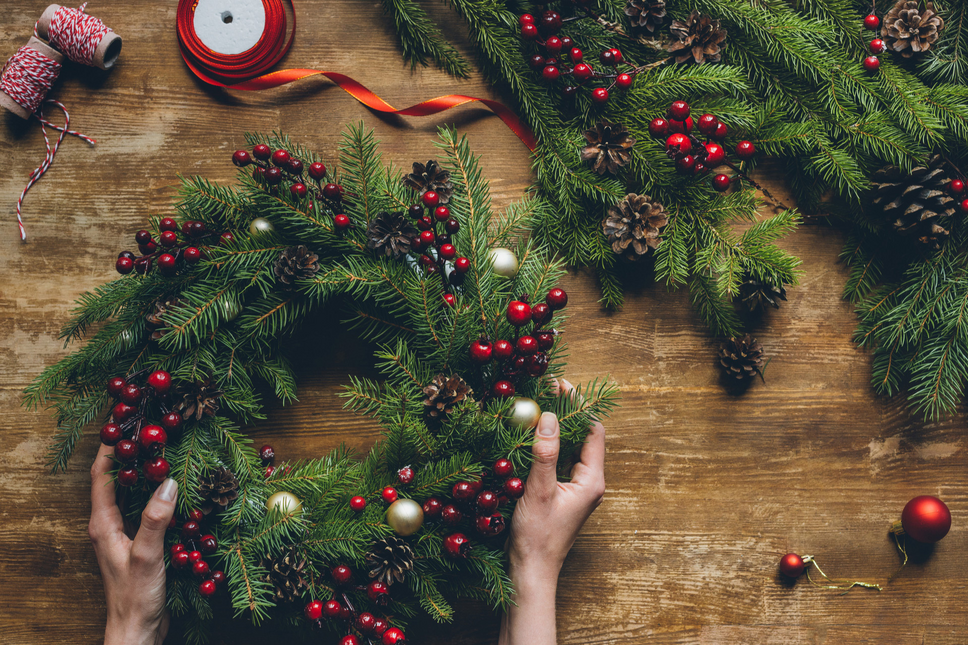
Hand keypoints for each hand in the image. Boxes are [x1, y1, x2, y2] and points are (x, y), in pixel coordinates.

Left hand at [89, 443, 177, 644]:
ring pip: (131, 494)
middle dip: (129, 454)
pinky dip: (156, 494)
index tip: (123, 422)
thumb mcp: (147, 554)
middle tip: (148, 430)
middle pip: (115, 481)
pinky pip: (145, 509)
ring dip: (144, 473)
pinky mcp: (138, 545)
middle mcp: (109, 526)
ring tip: (163, 451)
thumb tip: (169, 481)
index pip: (102, 476)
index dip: (110, 448)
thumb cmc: (135, 596)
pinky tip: (176, 489)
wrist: (137, 631)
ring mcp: (123, 535)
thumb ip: (157, 518)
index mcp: (102, 524)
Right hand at [500, 378, 606, 644]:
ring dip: (556, 426)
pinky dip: (548, 444)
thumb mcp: (538, 491)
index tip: (560, 384)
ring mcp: (576, 490)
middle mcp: (589, 483)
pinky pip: (559, 461)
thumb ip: (545, 454)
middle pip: (582, 436)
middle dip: (566, 411)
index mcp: (592, 480)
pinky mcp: (562, 495)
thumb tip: (549, 417)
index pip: (592, 431)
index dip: (578, 405)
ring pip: (570, 448)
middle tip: (547, 387)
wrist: (530, 573)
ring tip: (538, 403)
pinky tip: (530, 435)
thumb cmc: (536, 537)